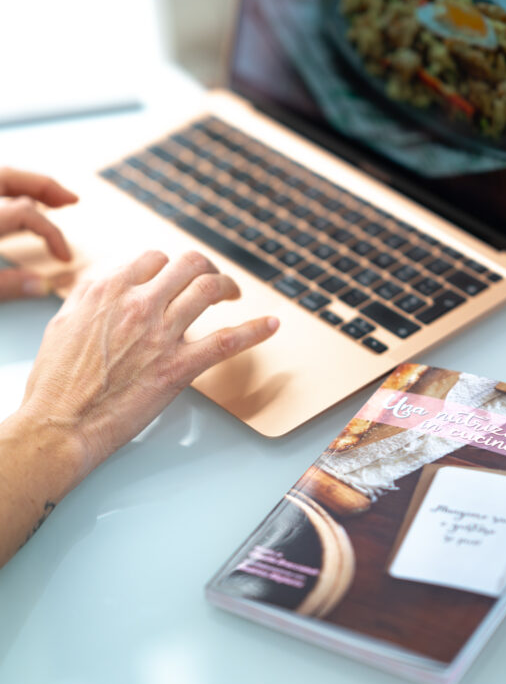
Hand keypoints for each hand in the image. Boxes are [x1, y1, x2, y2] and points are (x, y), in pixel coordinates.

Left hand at [0, 167, 77, 299]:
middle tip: (72, 200)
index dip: (52, 234)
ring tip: (50, 198)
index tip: (65, 258)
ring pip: (0, 178)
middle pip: (9, 176)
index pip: (26, 213)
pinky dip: (9, 192)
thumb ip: (8, 285)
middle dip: (44, 186)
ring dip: (26, 185)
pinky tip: (20, 203)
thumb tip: (42, 286)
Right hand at [19, 248, 279, 476]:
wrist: (59, 424)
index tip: (177, 276)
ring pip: (209, 289)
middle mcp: (138, 303)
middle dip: (205, 267)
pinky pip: (226, 341)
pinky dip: (255, 330)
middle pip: (188, 265)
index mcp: (108, 289)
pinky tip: (271, 324)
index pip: (154, 259)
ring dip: (228, 286)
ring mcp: (161, 333)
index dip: (170, 265)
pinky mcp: (178, 366)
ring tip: (235, 294)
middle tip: (212, 279)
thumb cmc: (56, 383)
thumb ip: (90, 297)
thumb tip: (108, 286)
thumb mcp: (64, 322)